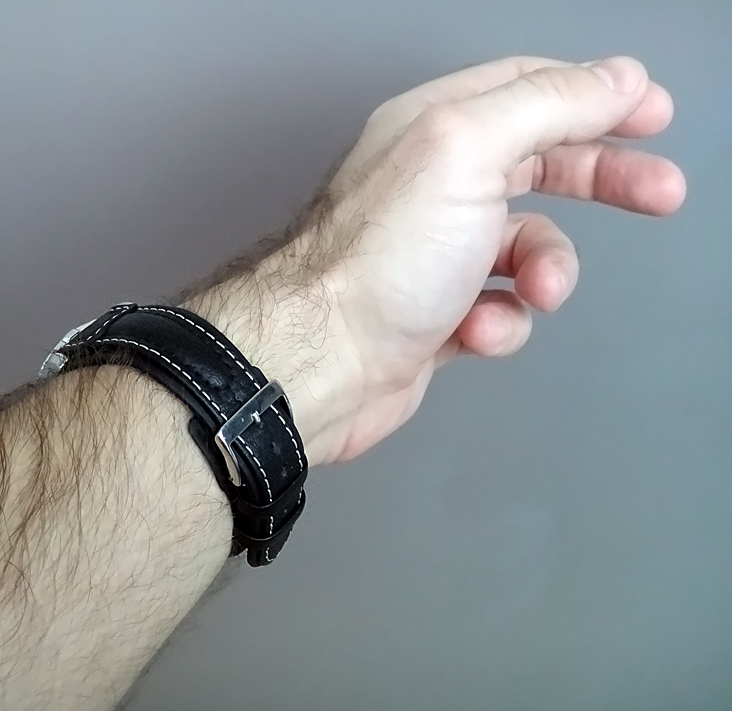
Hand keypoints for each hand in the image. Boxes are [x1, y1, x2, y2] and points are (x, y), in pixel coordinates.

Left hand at [190, 56, 684, 465]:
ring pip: (527, 251)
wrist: (320, 362)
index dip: (595, 96)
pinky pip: (499, 312)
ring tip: (533, 290)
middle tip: (660, 194)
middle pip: (539, 163)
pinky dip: (499, 322)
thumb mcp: (469, 151)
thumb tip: (614, 78)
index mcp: (432, 129)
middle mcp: (429, 185)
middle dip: (603, 179)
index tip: (652, 116)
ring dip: (545, 272)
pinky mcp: (432, 316)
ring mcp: (431, 254)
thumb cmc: (377, 259)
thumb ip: (547, 105)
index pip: (528, 90)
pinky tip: (472, 331)